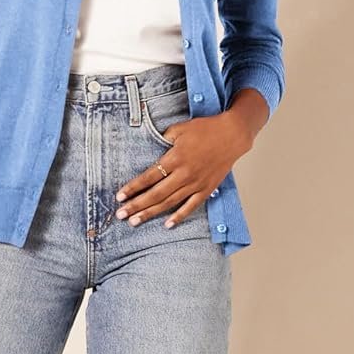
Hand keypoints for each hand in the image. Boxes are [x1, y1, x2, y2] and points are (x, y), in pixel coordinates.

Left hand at [114, 108, 255, 228]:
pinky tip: (167, 224)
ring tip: (135, 221)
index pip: (149, 177)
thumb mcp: (179, 129)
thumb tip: (149, 148)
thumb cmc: (206, 129)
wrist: (233, 135)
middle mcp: (184, 173)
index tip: (120, 196)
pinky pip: (191, 206)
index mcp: (175, 158)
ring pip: (169, 202)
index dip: (133, 187)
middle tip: (121, 214)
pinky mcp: (206, 189)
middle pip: (156, 194)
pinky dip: (179, 216)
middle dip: (136, 205)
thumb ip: (162, 139)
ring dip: (151, 213)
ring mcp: (196, 183)